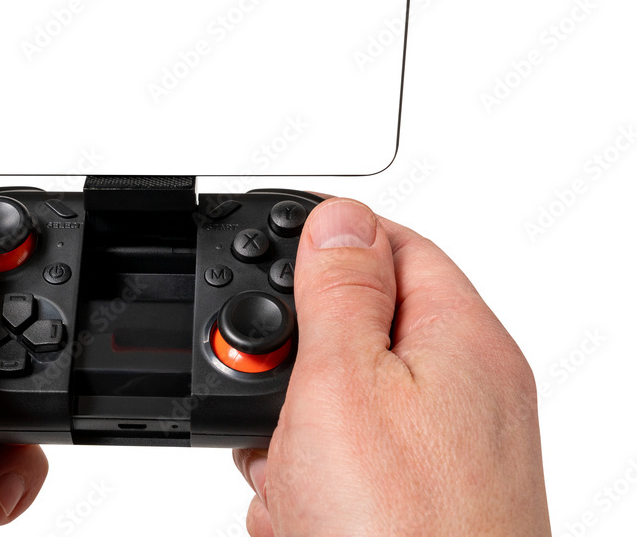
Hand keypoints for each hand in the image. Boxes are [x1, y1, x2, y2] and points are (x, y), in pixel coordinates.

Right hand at [234, 198, 549, 534]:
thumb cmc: (403, 532)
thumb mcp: (347, 383)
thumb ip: (339, 291)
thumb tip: (336, 215)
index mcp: (460, 340)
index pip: (391, 245)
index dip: (322, 239)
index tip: (260, 244)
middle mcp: (460, 393)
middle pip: (357, 327)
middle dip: (293, 358)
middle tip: (265, 390)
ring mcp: (437, 452)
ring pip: (337, 402)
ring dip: (290, 428)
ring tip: (285, 471)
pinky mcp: (409, 501)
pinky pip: (343, 462)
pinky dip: (306, 478)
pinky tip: (298, 511)